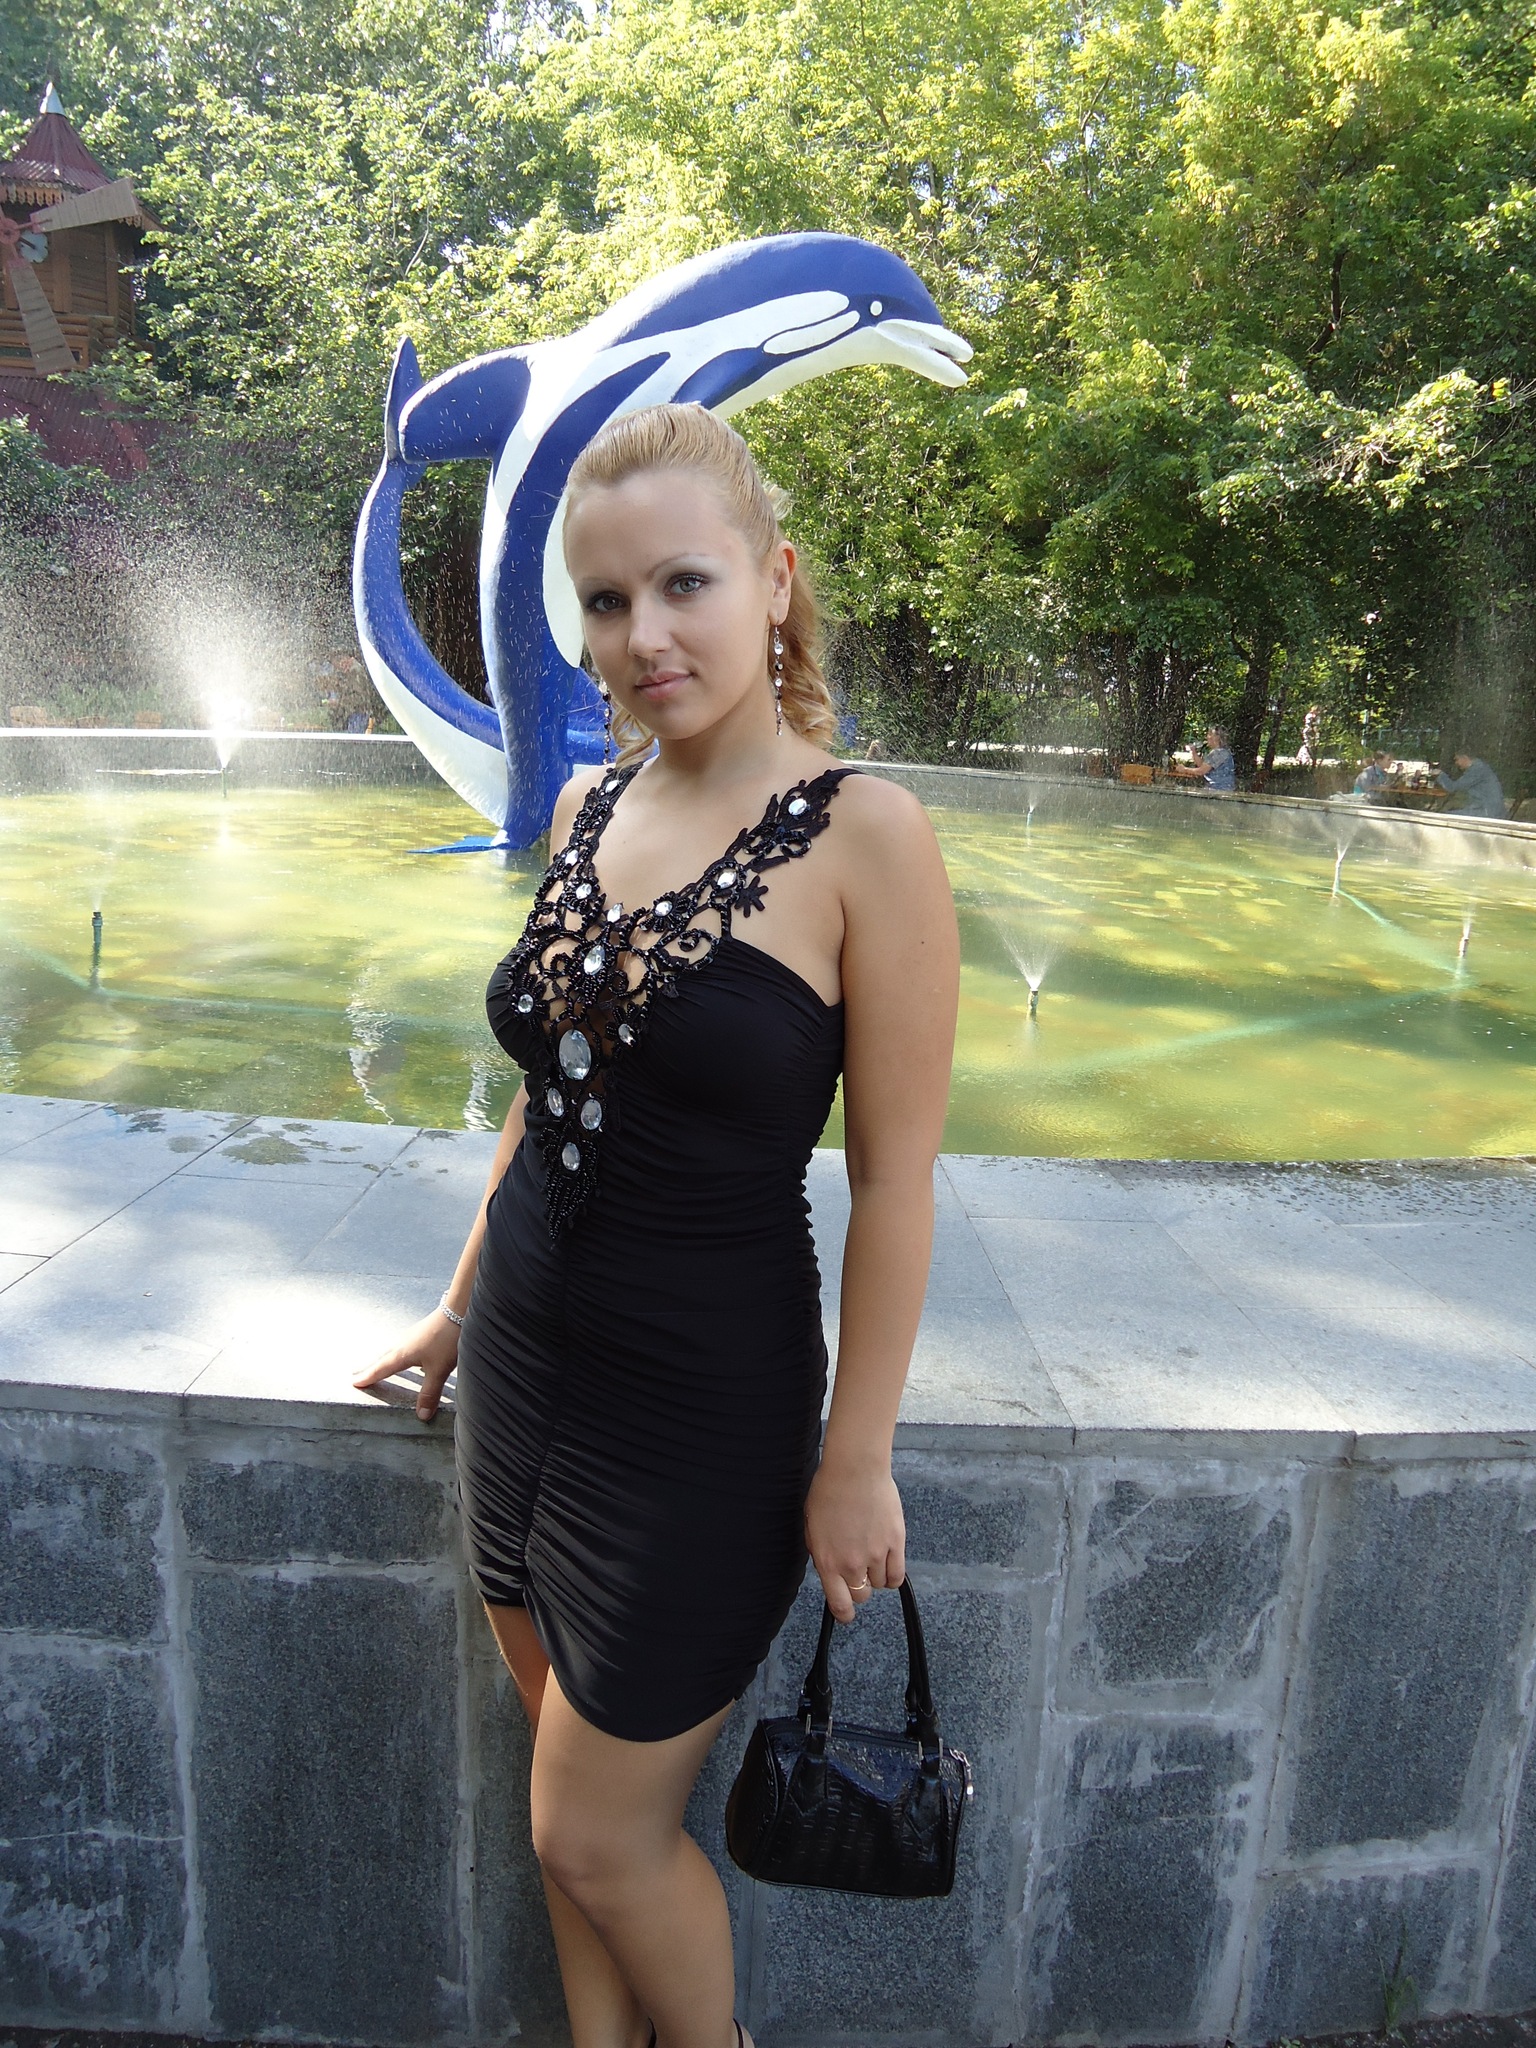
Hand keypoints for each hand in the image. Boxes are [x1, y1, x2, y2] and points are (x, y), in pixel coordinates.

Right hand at [353, 1308, 460, 1420]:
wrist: (460, 1310)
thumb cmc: (447, 1340)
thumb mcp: (438, 1370)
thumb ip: (429, 1393)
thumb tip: (421, 1416)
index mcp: (402, 1354)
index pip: (381, 1369)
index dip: (368, 1377)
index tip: (354, 1383)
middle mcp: (402, 1344)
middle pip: (381, 1358)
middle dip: (369, 1367)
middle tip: (355, 1373)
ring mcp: (412, 1335)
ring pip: (391, 1350)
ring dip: (382, 1359)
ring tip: (375, 1364)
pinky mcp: (422, 1331)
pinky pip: (402, 1345)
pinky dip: (397, 1352)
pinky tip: (406, 1354)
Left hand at [804, 1459, 905, 1622]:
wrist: (855, 1470)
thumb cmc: (829, 1490)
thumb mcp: (812, 1525)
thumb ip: (820, 1551)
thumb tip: (829, 1566)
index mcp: (827, 1560)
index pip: (839, 1603)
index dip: (844, 1613)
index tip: (846, 1614)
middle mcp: (851, 1563)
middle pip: (861, 1595)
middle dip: (859, 1587)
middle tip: (859, 1571)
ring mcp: (876, 1555)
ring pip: (880, 1584)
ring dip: (876, 1575)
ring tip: (873, 1555)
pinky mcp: (896, 1543)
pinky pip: (897, 1575)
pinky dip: (893, 1575)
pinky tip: (889, 1564)